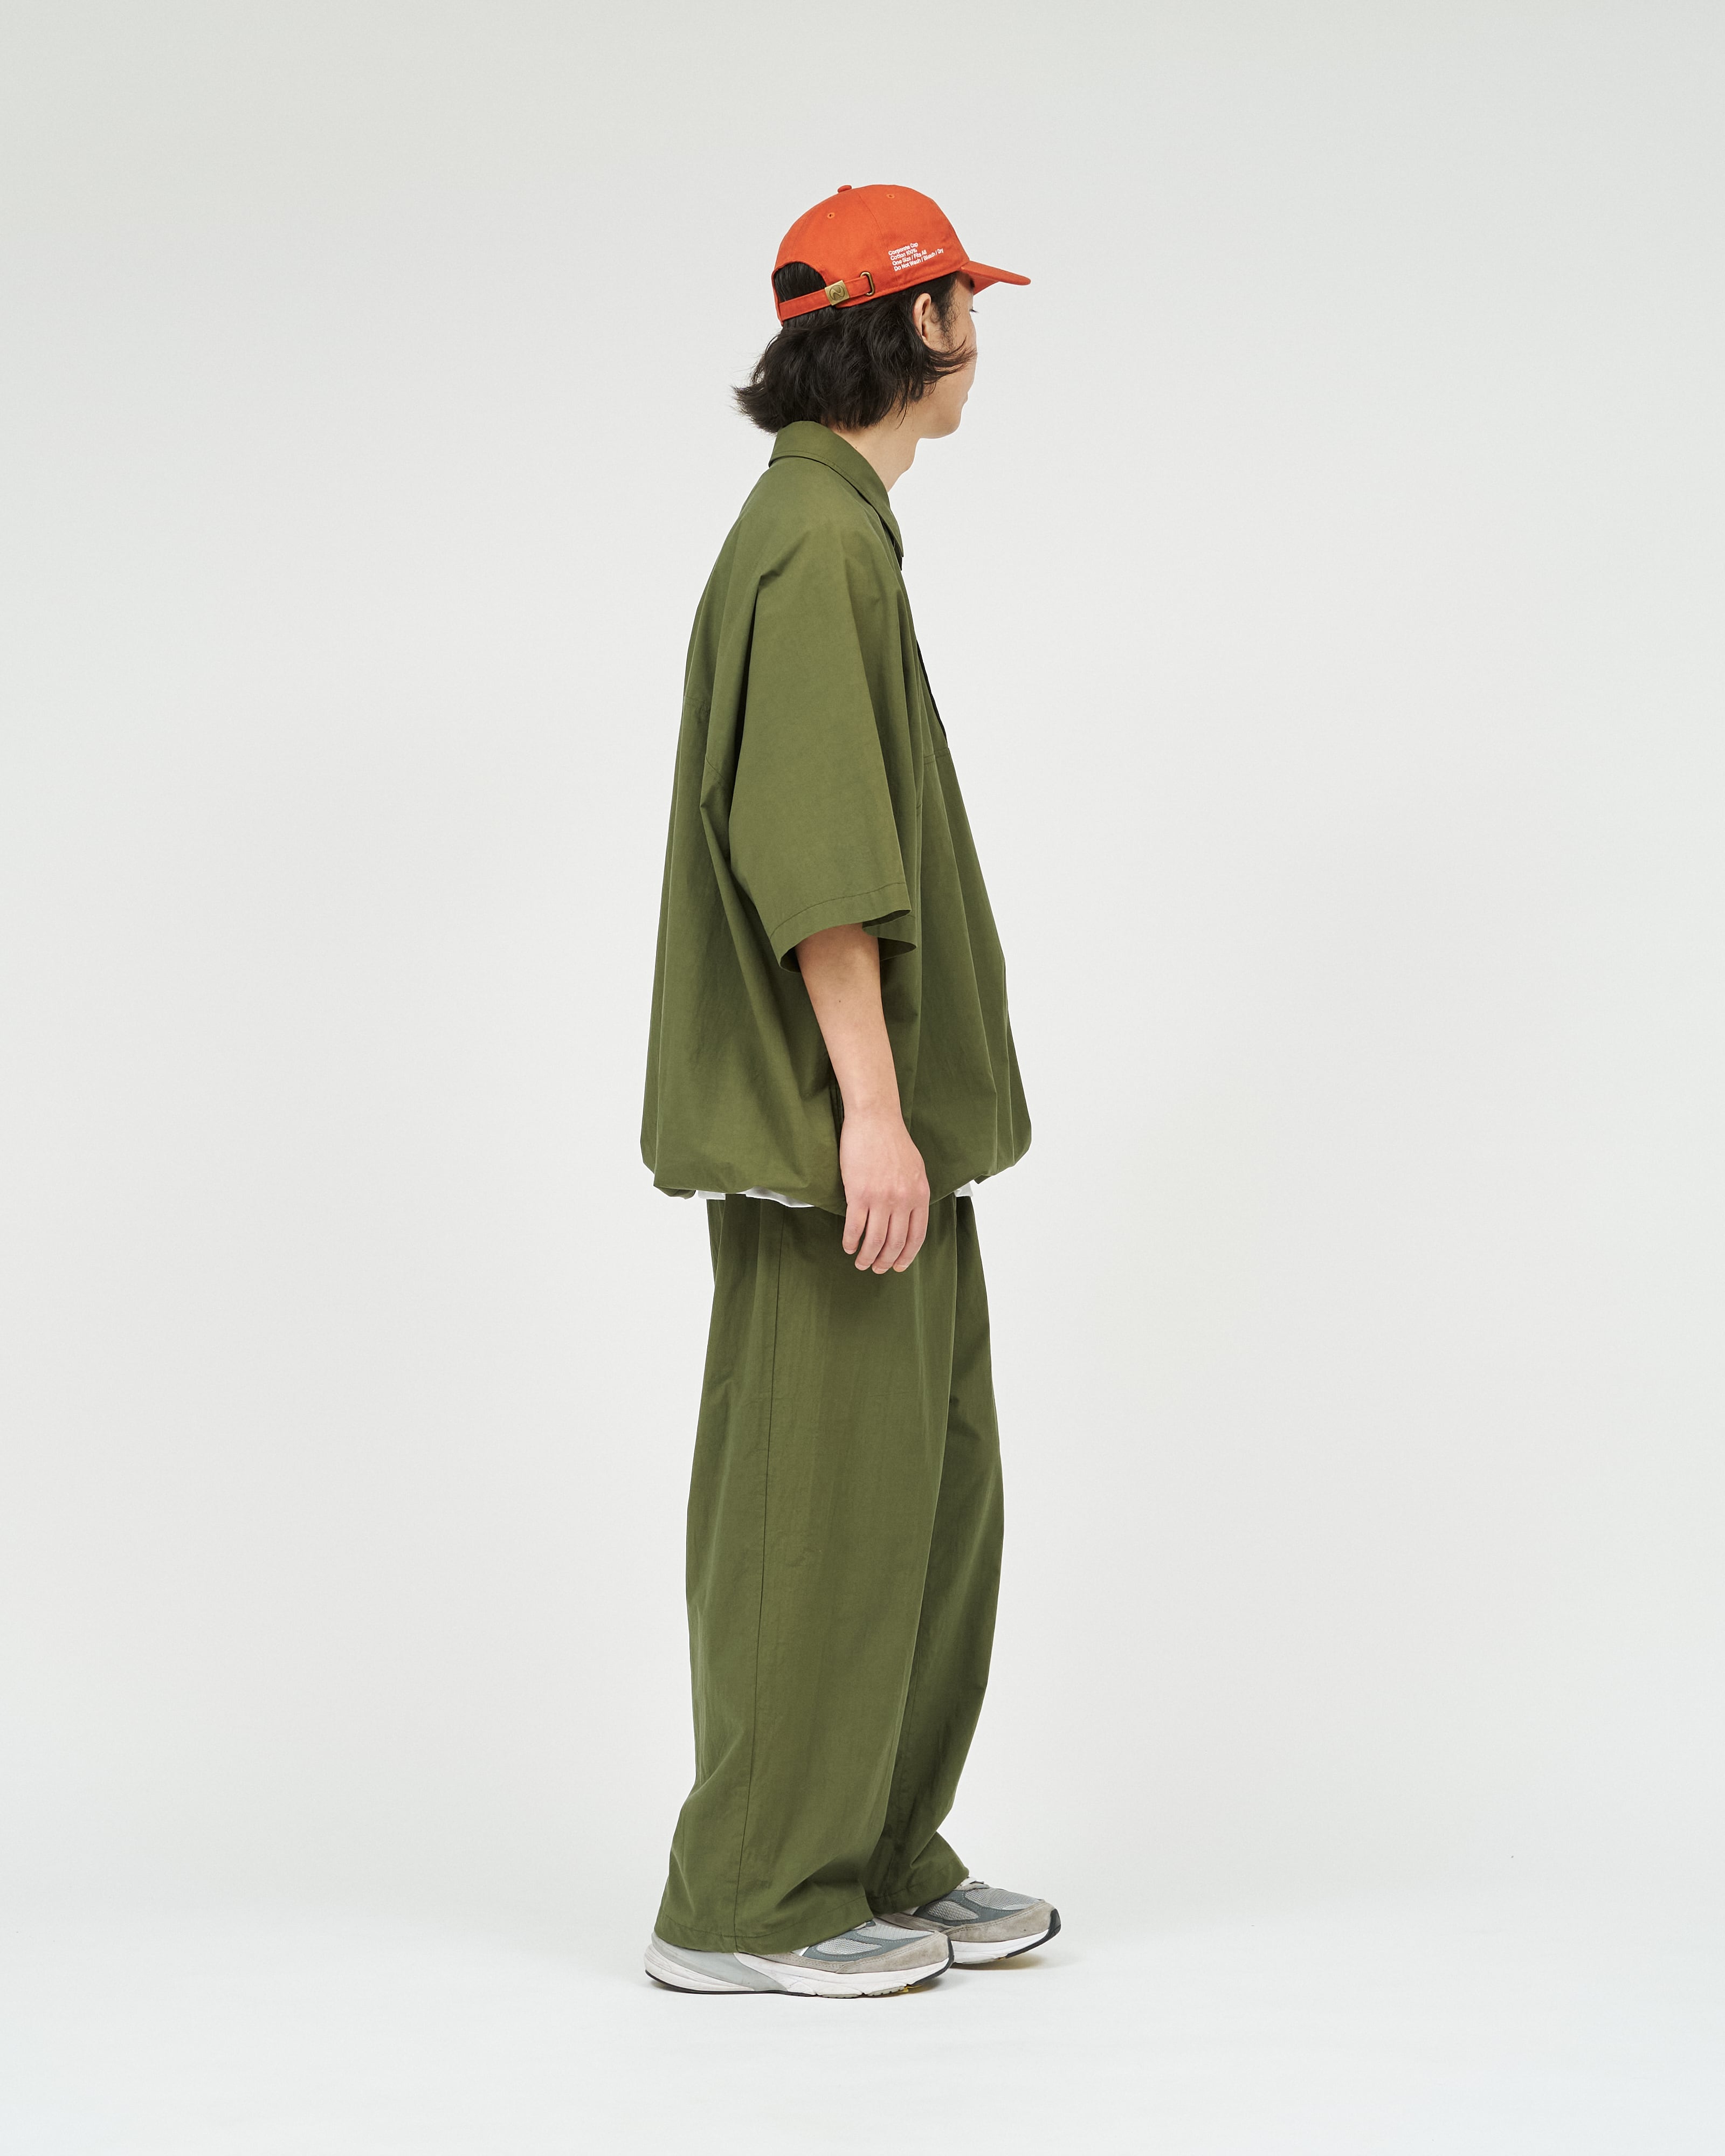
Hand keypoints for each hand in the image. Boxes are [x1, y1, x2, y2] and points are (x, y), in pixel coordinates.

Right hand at [839, 1109, 929, 1273]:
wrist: (875, 1119)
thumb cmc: (893, 1141)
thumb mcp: (916, 1169)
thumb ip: (914, 1194)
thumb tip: (909, 1217)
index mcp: (919, 1195)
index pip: (916, 1237)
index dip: (906, 1256)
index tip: (898, 1266)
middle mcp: (903, 1201)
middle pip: (895, 1243)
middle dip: (885, 1262)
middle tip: (876, 1269)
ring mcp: (881, 1199)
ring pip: (874, 1241)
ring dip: (866, 1257)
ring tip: (860, 1263)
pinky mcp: (859, 1194)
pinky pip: (855, 1227)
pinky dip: (850, 1241)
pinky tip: (847, 1246)